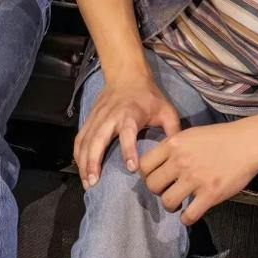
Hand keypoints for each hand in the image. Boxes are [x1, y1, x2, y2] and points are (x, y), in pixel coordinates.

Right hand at [74, 68, 182, 185]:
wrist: (126, 75)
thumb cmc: (148, 96)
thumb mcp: (166, 109)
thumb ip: (173, 131)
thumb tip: (179, 155)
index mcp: (130, 114)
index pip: (128, 133)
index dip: (129, 150)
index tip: (132, 168)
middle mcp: (110, 116)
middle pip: (98, 139)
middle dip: (94, 161)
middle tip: (95, 183)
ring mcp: (97, 118)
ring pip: (85, 141)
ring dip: (84, 162)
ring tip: (88, 183)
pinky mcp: (89, 119)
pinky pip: (79, 138)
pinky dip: (77, 155)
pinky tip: (81, 170)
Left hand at [139, 119, 257, 225]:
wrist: (248, 143)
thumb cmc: (220, 137)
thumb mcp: (190, 134)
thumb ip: (173, 148)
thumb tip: (158, 163)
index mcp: (173, 144)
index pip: (144, 165)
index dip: (147, 174)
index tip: (156, 178)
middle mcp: (180, 162)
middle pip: (152, 185)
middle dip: (157, 191)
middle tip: (167, 191)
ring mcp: (195, 179)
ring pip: (167, 202)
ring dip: (171, 206)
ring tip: (179, 203)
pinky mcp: (210, 194)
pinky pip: (189, 216)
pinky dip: (186, 219)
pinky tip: (190, 213)